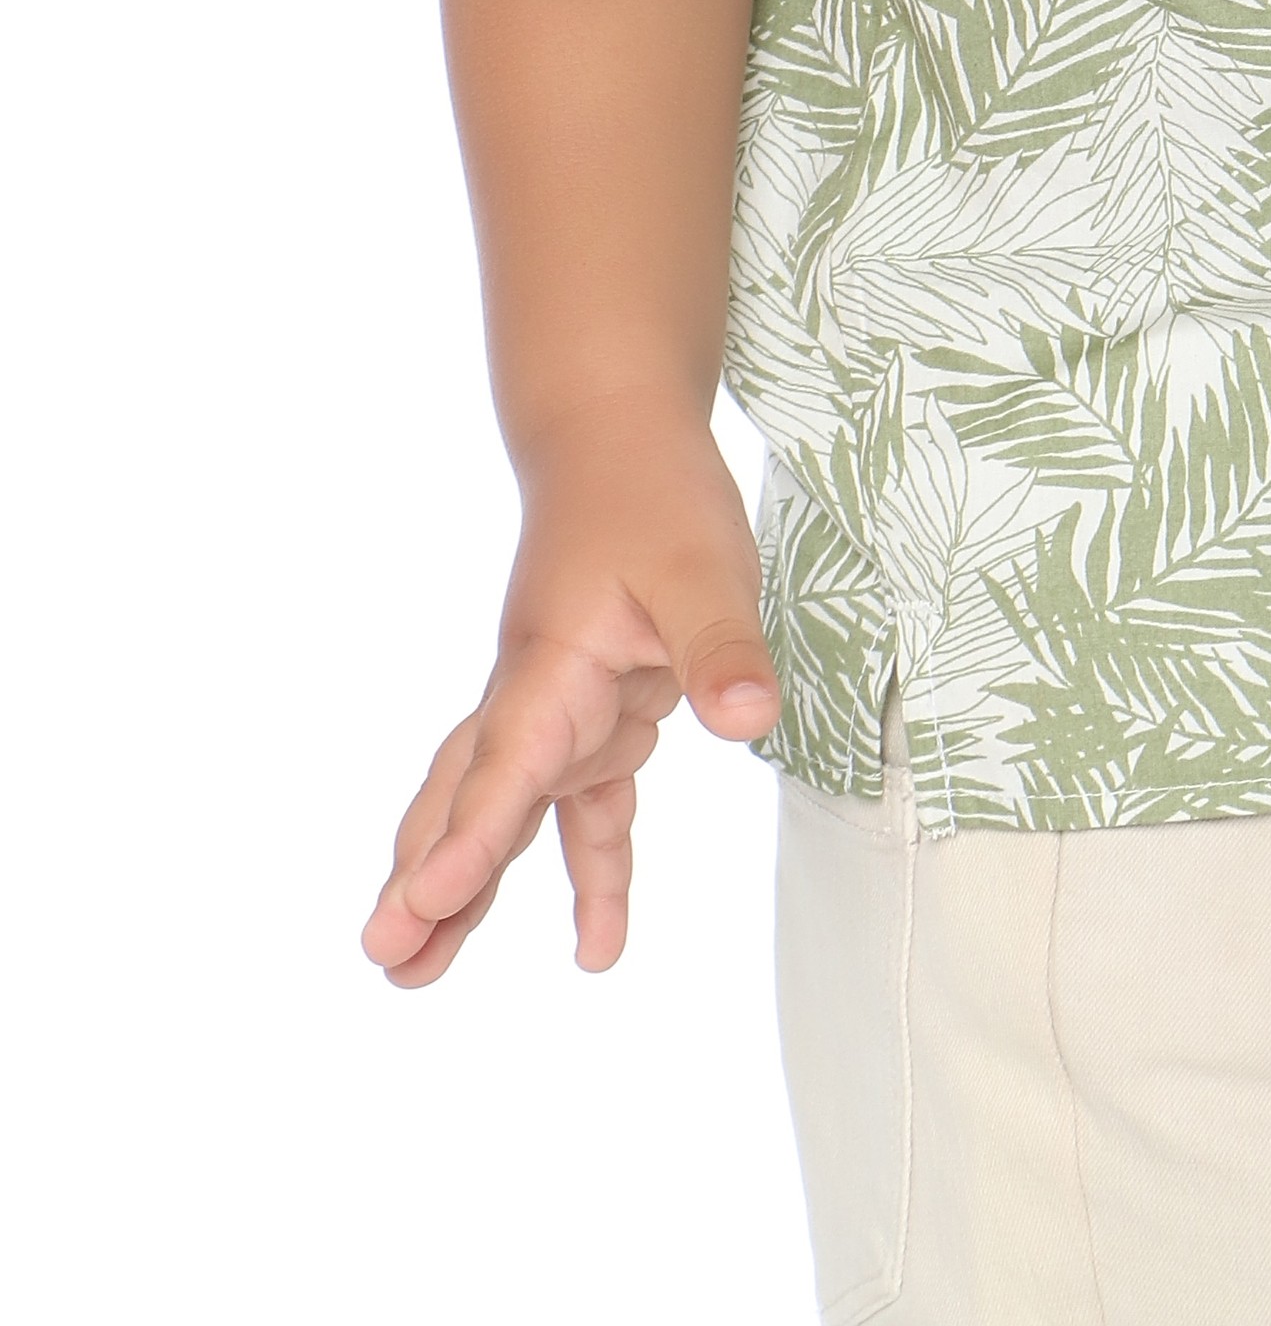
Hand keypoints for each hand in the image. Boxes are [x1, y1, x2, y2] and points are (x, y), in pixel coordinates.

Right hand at [362, 405, 778, 986]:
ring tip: (418, 973)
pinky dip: (588, 867)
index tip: (421, 905)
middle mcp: (538, 696)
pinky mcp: (596, 713)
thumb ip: (720, 646)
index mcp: (550, 664)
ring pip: (502, 810)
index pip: (503, 764)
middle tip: (386, 958)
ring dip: (468, 887)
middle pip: (469, 798)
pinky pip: (580, 808)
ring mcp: (560, 708)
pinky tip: (596, 940)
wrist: (618, 436)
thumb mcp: (704, 565)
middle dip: (428, 881)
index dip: (468, 840)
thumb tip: (746, 721)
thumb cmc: (654, 495)